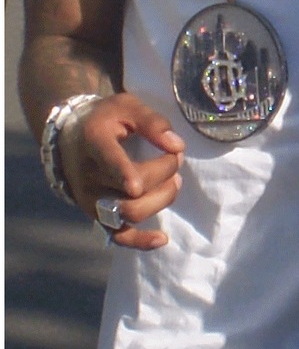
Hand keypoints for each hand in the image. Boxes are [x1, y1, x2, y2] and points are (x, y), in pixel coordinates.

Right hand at [60, 93, 184, 249]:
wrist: (70, 138)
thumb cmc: (105, 120)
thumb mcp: (126, 106)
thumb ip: (152, 122)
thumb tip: (177, 146)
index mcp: (94, 142)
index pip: (107, 161)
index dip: (122, 174)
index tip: (136, 185)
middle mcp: (89, 175)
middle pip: (130, 191)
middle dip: (163, 175)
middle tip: (175, 159)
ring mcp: (92, 200)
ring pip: (130, 213)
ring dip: (162, 199)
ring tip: (175, 181)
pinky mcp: (98, 216)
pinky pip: (118, 237)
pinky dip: (140, 242)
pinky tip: (162, 239)